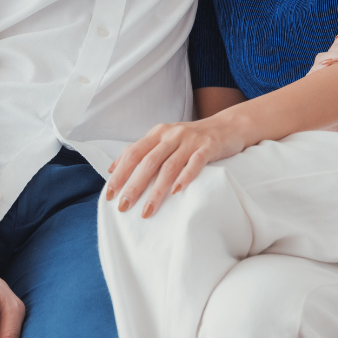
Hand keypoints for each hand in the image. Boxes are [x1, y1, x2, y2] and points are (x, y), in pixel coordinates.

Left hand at [106, 117, 246, 218]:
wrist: (228, 127)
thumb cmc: (193, 138)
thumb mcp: (165, 140)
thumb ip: (141, 151)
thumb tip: (113, 169)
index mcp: (158, 133)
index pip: (133, 153)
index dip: (120, 174)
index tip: (110, 194)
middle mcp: (172, 134)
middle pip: (148, 161)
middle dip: (134, 186)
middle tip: (124, 207)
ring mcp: (191, 140)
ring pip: (169, 166)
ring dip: (156, 190)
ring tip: (147, 210)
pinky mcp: (208, 147)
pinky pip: (195, 162)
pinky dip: (185, 177)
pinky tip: (176, 191)